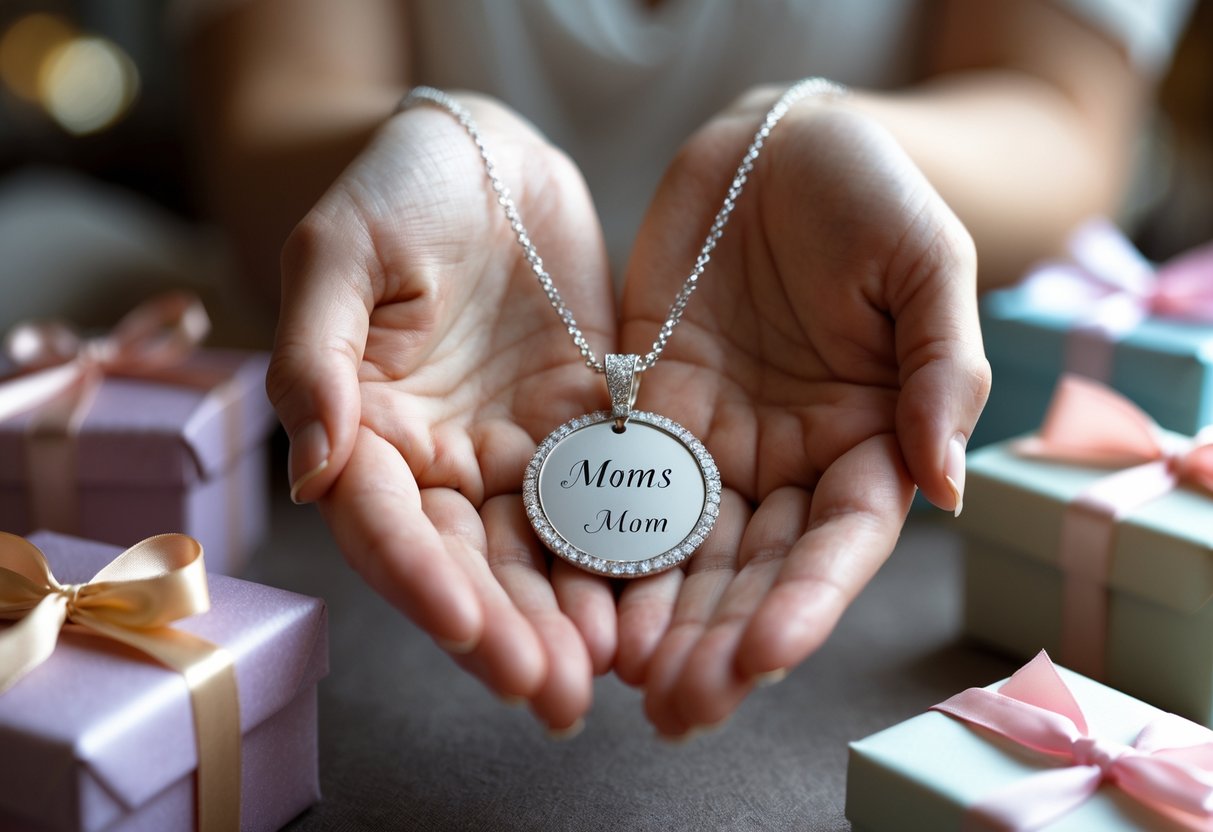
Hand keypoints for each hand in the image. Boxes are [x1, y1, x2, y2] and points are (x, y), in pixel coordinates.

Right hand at [267, 95, 618, 731]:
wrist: (488, 155)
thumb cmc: (396, 191)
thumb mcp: (338, 255)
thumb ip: (315, 357)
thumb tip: (310, 469)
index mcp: (365, 431)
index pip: (383, 523)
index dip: (419, 578)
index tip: (465, 626)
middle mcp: (437, 463)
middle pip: (465, 563)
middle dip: (503, 631)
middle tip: (550, 692)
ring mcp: (510, 455)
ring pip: (535, 554)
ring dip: (563, 618)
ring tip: (602, 674)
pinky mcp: (580, 436)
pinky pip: (602, 505)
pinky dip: (620, 557)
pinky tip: (649, 605)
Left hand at [612, 88, 990, 735]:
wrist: (775, 142)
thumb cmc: (871, 192)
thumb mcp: (927, 264)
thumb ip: (942, 370)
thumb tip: (948, 484)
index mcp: (867, 438)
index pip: (841, 541)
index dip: (808, 601)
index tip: (767, 655)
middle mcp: (788, 459)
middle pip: (755, 567)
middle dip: (720, 638)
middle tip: (679, 706)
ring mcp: (714, 441)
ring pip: (684, 547)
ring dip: (658, 614)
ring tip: (624, 677)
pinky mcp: (645, 410)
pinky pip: (618, 483)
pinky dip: (599, 541)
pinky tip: (575, 593)